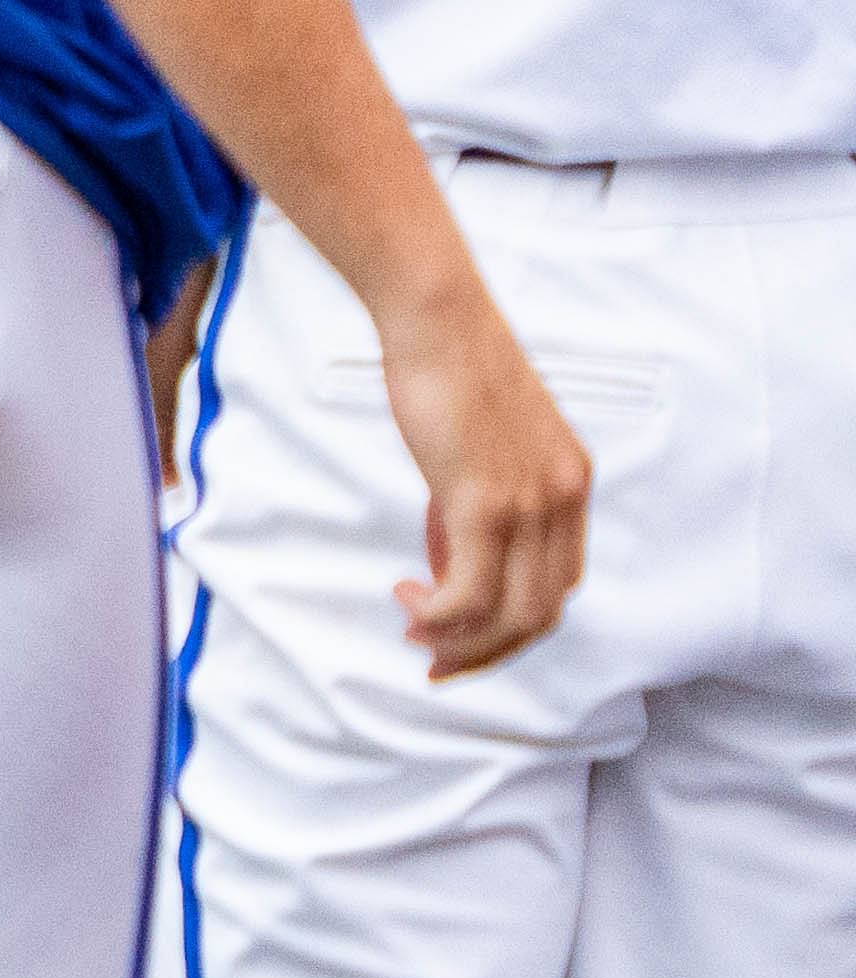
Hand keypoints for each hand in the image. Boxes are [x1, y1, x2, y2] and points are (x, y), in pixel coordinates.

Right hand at [377, 290, 590, 677]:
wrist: (439, 320)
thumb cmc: (448, 370)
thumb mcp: (480, 447)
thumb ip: (477, 506)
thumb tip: (448, 567)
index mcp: (570, 485)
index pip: (557, 586)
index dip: (510, 625)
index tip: (458, 633)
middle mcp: (563, 500)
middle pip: (540, 614)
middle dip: (485, 650)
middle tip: (432, 657)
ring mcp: (530, 504)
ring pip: (510, 615)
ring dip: (458, 639)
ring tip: (414, 628)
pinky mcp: (486, 501)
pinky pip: (470, 594)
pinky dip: (439, 615)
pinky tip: (408, 598)